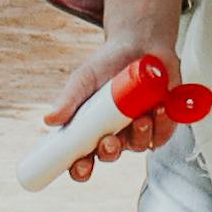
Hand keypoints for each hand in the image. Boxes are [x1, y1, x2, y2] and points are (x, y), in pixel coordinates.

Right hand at [41, 30, 182, 181]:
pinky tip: (159, 108)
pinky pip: (162, 133)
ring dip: (139, 135)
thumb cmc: (107, 63)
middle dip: (109, 152)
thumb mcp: (83, 79)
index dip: (81, 168)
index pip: (82, 158)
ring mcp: (138, 129)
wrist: (139, 43)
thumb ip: (68, 100)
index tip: (81, 166)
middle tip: (109, 141)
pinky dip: (161, 124)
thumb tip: (49, 120)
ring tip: (141, 117)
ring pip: (138, 145)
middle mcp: (114, 133)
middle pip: (110, 155)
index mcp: (91, 129)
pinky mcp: (162, 123)